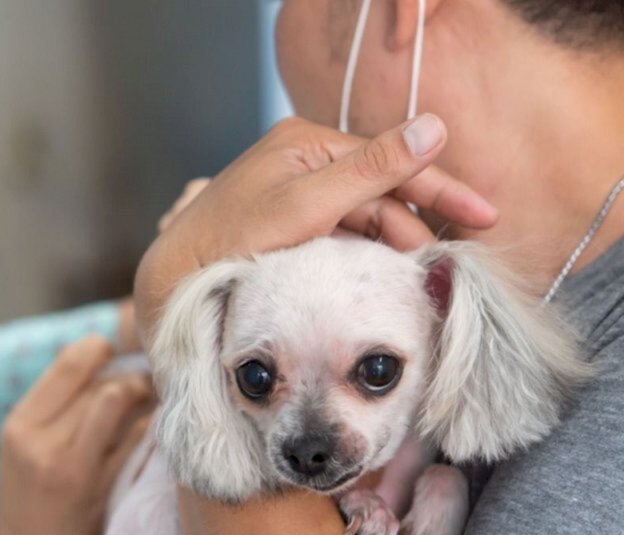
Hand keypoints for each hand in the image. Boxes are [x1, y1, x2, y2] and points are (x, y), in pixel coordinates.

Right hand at [0, 335, 152, 534]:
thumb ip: (55, 404)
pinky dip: (152, 429)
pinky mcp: (102, 489)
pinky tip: (155, 432)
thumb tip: (98, 350)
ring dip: (144, 395)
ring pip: (119, 402)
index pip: (69, 363)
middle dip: (132, 375)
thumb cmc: (31, 498)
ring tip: (152, 400)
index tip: (114, 354)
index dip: (100, 349)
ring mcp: (73, 467)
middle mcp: (42, 442)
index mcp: (19, 425)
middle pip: (101, 382)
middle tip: (147, 378)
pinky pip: (140, 440)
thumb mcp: (24, 446)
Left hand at [134, 114, 498, 342]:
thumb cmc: (234, 237)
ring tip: (416, 276)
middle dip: (417, 225)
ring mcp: (296, 192)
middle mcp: (304, 161)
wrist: (180, 275)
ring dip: (392, 243)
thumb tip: (435, 127)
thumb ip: (372, 170)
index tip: (486, 213)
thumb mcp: (308, 204)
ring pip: (364, 216)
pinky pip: (343, 232)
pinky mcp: (290, 222)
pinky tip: (382, 273)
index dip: (442, 187)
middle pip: (381, 191)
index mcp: (307, 143)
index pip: (391, 160)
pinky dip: (365, 252)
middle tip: (447, 263)